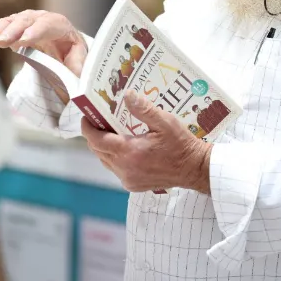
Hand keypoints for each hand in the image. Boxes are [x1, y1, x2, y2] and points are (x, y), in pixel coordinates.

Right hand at [0, 9, 87, 75]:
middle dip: (12, 31)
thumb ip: (79, 65)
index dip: (36, 31)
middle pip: (24, 21)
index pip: (47, 24)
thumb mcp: (80, 57)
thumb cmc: (71, 50)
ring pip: (7, 23)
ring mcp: (22, 22)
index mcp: (58, 24)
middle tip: (2, 42)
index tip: (25, 40)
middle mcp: (39, 18)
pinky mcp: (10, 28)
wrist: (63, 44)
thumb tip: (77, 77)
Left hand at [81, 90, 211, 194]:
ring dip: (105, 147)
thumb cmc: (181, 144)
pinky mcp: (134, 185)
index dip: (88, 128)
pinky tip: (126, 148)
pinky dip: (116, 158)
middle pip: (98, 151)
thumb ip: (144, 109)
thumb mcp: (165, 122)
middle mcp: (125, 168)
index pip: (96, 140)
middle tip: (100, 120)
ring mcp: (128, 179)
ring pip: (106, 161)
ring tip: (112, 133)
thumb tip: (126, 95)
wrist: (194, 168)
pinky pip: (116, 170)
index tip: (86, 117)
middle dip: (95, 136)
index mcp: (129, 152)